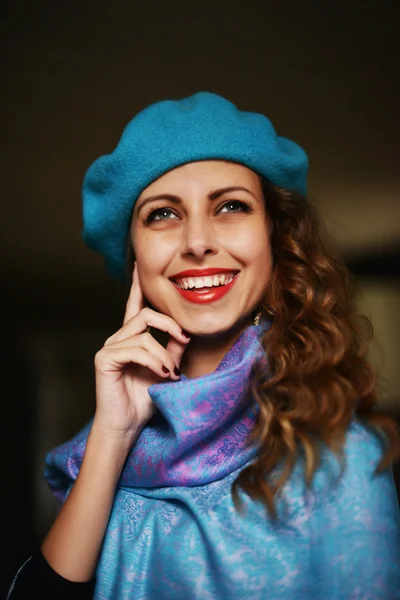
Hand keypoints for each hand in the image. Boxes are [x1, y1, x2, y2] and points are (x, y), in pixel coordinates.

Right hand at [92, 263, 189, 447]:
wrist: (128, 425)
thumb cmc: (145, 400)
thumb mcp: (167, 369)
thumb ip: (174, 349)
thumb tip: (187, 332)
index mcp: (132, 339)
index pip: (135, 307)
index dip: (137, 286)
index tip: (139, 265)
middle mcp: (118, 339)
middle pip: (144, 314)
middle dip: (169, 324)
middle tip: (185, 339)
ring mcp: (109, 348)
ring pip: (143, 334)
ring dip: (164, 353)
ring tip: (171, 373)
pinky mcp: (104, 359)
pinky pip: (135, 349)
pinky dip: (153, 361)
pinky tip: (161, 374)